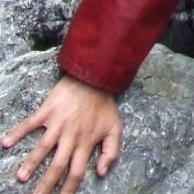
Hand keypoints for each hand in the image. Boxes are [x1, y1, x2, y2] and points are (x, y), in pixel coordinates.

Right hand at [2, 74, 121, 193]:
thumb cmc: (104, 105)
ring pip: (43, 147)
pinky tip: (5, 142)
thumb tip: (101, 173)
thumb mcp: (115, 129)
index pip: (77, 171)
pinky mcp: (48, 110)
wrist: (95, 78)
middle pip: (57, 165)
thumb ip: (111, 152)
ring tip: (21, 177)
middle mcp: (71, 136)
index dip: (68, 188)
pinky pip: (30, 123)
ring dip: (31, 162)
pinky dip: (18, 132)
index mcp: (87, 142)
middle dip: (46, 184)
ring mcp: (58, 123)